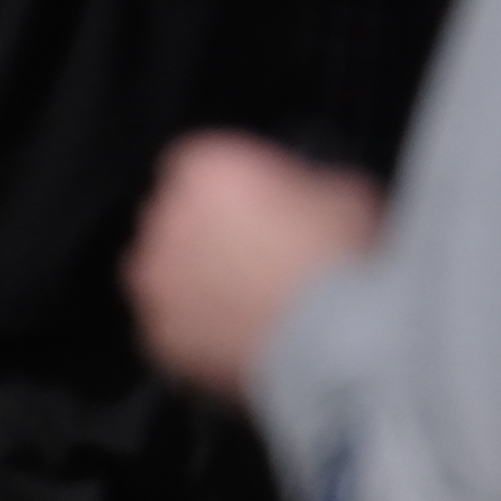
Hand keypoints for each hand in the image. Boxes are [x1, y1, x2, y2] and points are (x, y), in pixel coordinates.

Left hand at [129, 133, 386, 401]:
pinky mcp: (160, 336)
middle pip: (178, 216)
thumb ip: (298, 186)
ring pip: (169, 271)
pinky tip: (243, 331)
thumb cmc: (340, 256)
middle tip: (263, 250)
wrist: (335, 337)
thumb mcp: (342, 188)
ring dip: (198, 278)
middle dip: (212, 231)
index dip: (236, 183)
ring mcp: (158, 282)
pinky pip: (174, 323)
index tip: (263, 200)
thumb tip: (299, 201)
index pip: (201, 163)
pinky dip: (198, 327)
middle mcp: (167, 221)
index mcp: (208, 169)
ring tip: (251, 297)